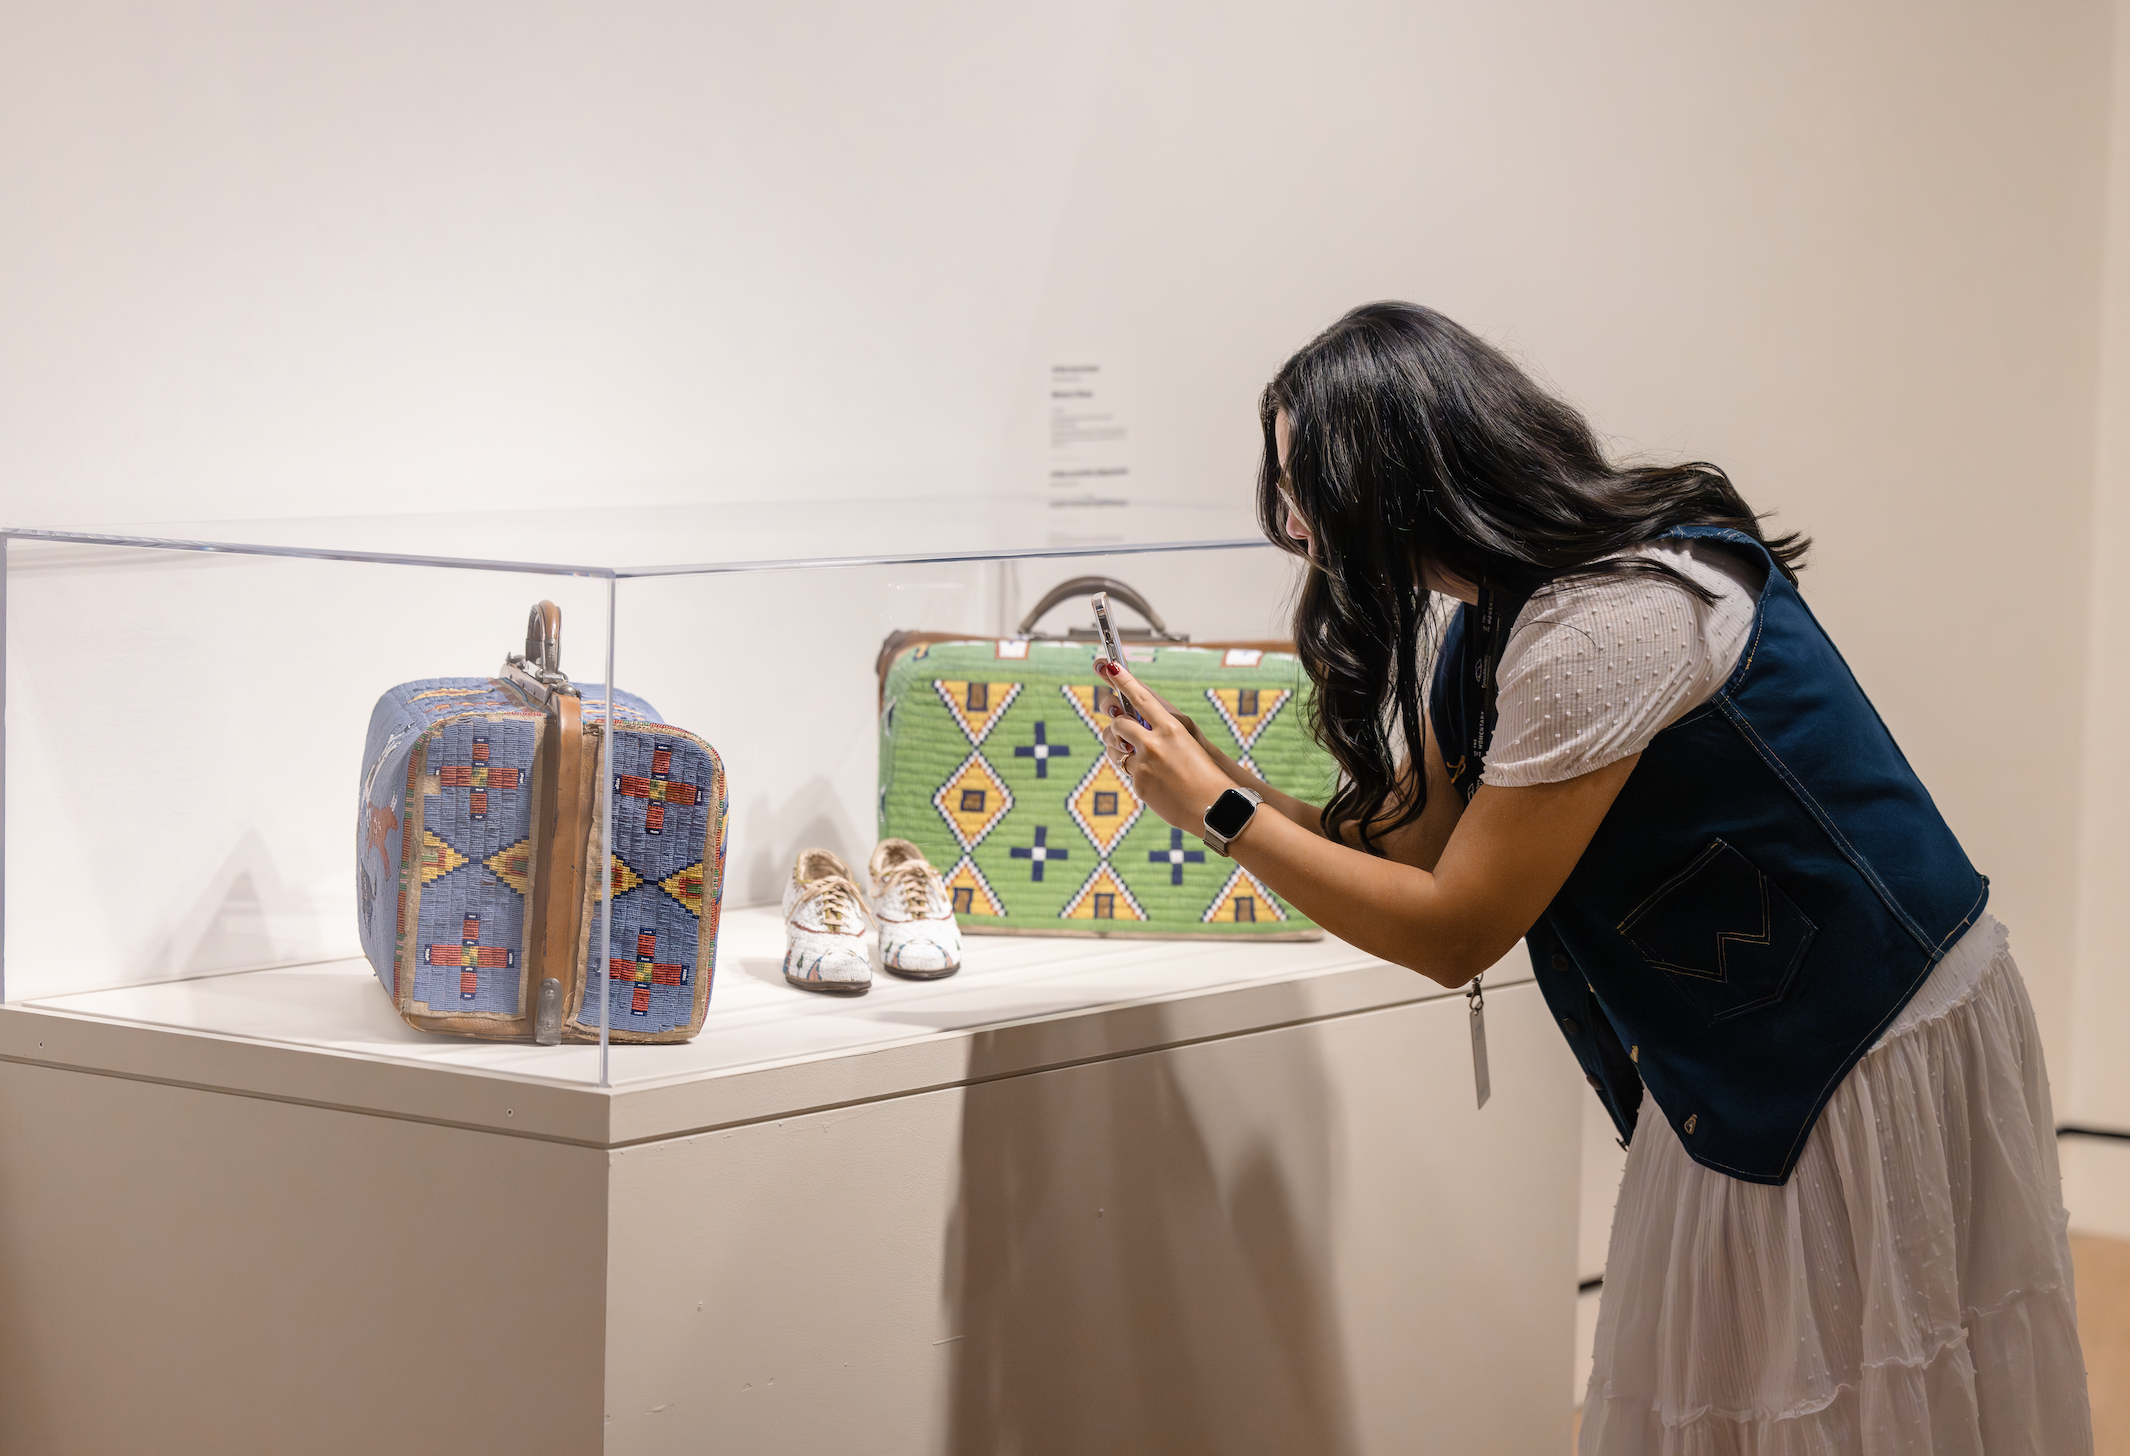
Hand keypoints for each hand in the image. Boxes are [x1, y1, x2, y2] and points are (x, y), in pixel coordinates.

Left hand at [1097, 660, 1234, 836]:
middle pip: (1118, 723)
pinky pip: (1125, 770)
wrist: (1215, 807)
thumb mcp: (1188, 741)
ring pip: (1115, 748)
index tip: (1109, 665)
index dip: (1123, 680)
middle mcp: (1155, 744)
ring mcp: (1144, 765)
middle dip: (1116, 725)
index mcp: (1171, 728)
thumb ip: (1161, 728)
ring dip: (1119, 748)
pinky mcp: (1138, 783)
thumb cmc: (1205, 771)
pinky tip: (1151, 777)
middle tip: (1121, 729)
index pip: (1141, 697)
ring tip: (1134, 754)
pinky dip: (1134, 771)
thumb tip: (1133, 720)